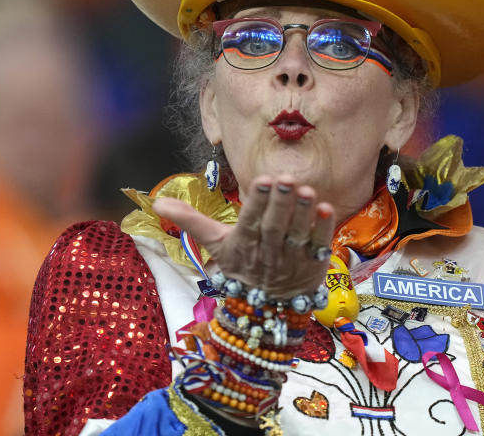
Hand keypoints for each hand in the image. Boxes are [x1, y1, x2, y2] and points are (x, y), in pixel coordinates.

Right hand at [152, 174, 334, 297]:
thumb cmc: (242, 264)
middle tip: (286, 177)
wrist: (267, 305)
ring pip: (297, 235)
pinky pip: (319, 245)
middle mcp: (267, 253)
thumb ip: (190, 220)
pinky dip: (323, 229)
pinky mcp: (313, 264)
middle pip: (273, 227)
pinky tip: (326, 208)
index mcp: (242, 245)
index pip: (249, 222)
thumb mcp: (215, 244)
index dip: (256, 202)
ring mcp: (292, 260)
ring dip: (303, 213)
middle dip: (280, 203)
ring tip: (307, 190)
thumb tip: (157, 201)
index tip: (262, 180)